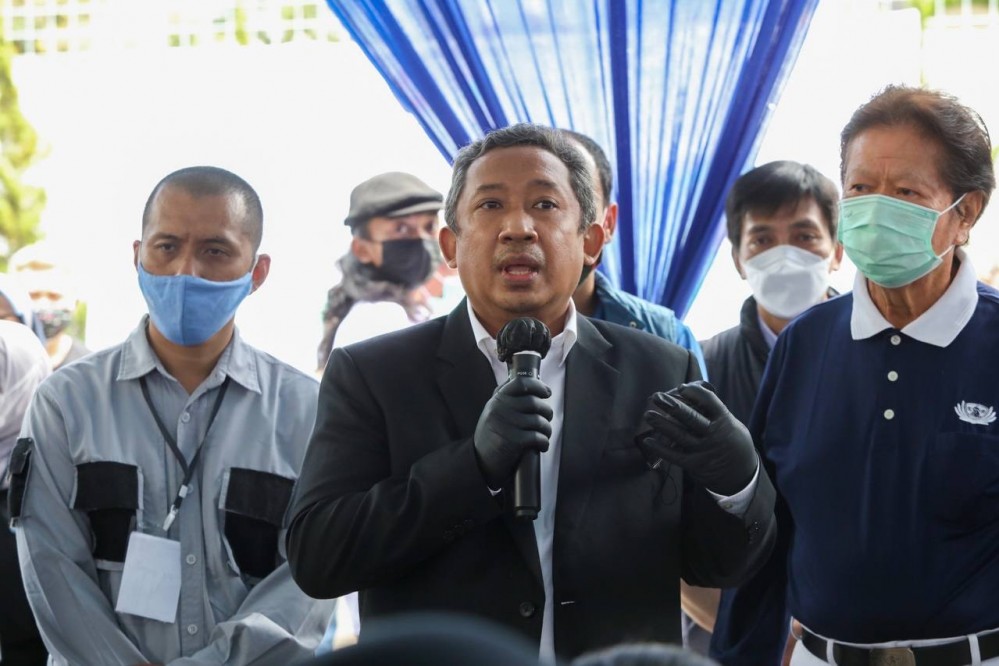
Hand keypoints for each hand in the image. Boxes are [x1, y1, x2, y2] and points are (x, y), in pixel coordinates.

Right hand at [473, 375, 552, 488]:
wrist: (480, 460)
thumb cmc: (492, 434)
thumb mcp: (494, 410)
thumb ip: (507, 396)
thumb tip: (531, 384)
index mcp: (497, 398)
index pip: (521, 383)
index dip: (538, 386)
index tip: (547, 392)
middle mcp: (500, 408)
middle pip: (534, 402)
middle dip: (547, 411)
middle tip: (548, 418)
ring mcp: (506, 424)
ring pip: (539, 421)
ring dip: (547, 429)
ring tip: (545, 434)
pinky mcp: (513, 441)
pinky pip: (538, 437)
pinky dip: (544, 442)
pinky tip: (542, 445)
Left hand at [639, 381, 756, 495]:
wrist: (741, 474)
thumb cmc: (731, 441)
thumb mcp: (732, 424)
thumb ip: (714, 413)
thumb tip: (690, 395)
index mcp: (725, 421)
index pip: (710, 402)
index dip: (695, 393)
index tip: (681, 387)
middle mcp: (714, 435)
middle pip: (691, 418)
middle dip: (672, 406)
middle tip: (657, 396)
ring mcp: (704, 450)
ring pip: (680, 435)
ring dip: (662, 424)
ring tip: (648, 415)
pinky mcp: (694, 464)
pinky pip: (674, 456)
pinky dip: (660, 449)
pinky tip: (648, 440)